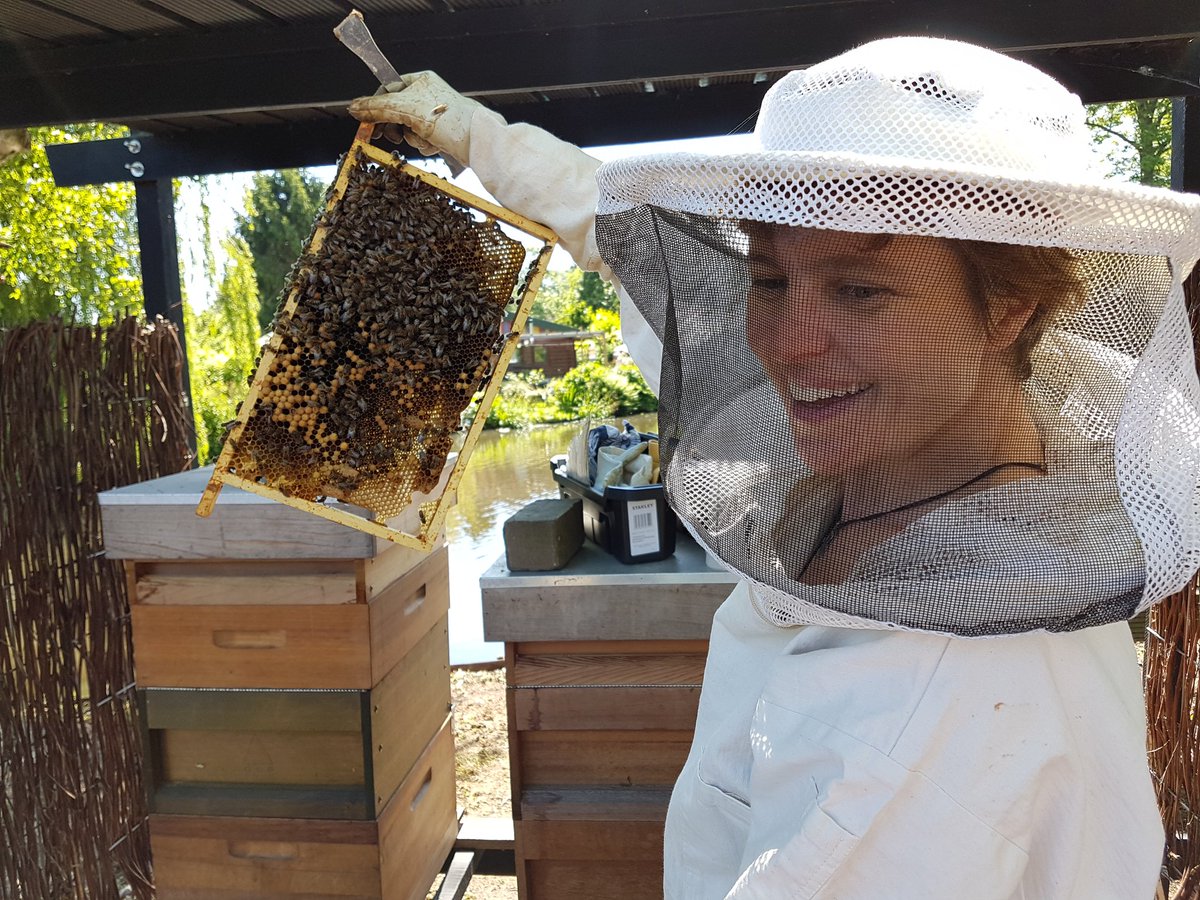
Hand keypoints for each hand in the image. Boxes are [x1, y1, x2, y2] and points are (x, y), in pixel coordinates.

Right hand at [349, 71, 479, 162]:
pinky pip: (420, 139)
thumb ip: (377, 107)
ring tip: (422, 138)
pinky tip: (434, 145)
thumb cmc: (447, 118)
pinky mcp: (440, 134)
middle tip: (388, 135)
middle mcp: (427, 95)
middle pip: (395, 111)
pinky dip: (424, 144)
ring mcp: (433, 115)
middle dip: (394, 125)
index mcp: (420, 81)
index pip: (387, 89)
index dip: (375, 105)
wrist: (476, 142)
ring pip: (407, 128)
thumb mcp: (405, 108)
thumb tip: (353, 107)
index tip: (366, 120)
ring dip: (412, 137)